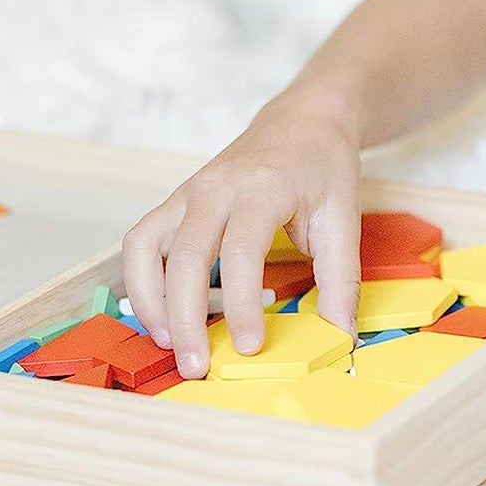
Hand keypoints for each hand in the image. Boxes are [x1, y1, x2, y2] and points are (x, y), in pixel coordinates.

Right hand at [121, 91, 362, 378]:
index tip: (250, 346)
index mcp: (262, 188)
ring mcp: (188, 192)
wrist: (304, 120)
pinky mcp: (176, 202)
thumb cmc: (324, 167)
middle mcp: (214, 188)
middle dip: (185, 318)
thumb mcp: (344, 218)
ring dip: (151, 301)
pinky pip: (141, 242)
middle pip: (184, 257)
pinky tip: (162, 314)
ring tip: (171, 344)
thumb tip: (339, 336)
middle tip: (198, 366)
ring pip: (146, 248)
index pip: (240, 252)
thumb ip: (341, 278)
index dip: (240, 305)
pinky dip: (142, 281)